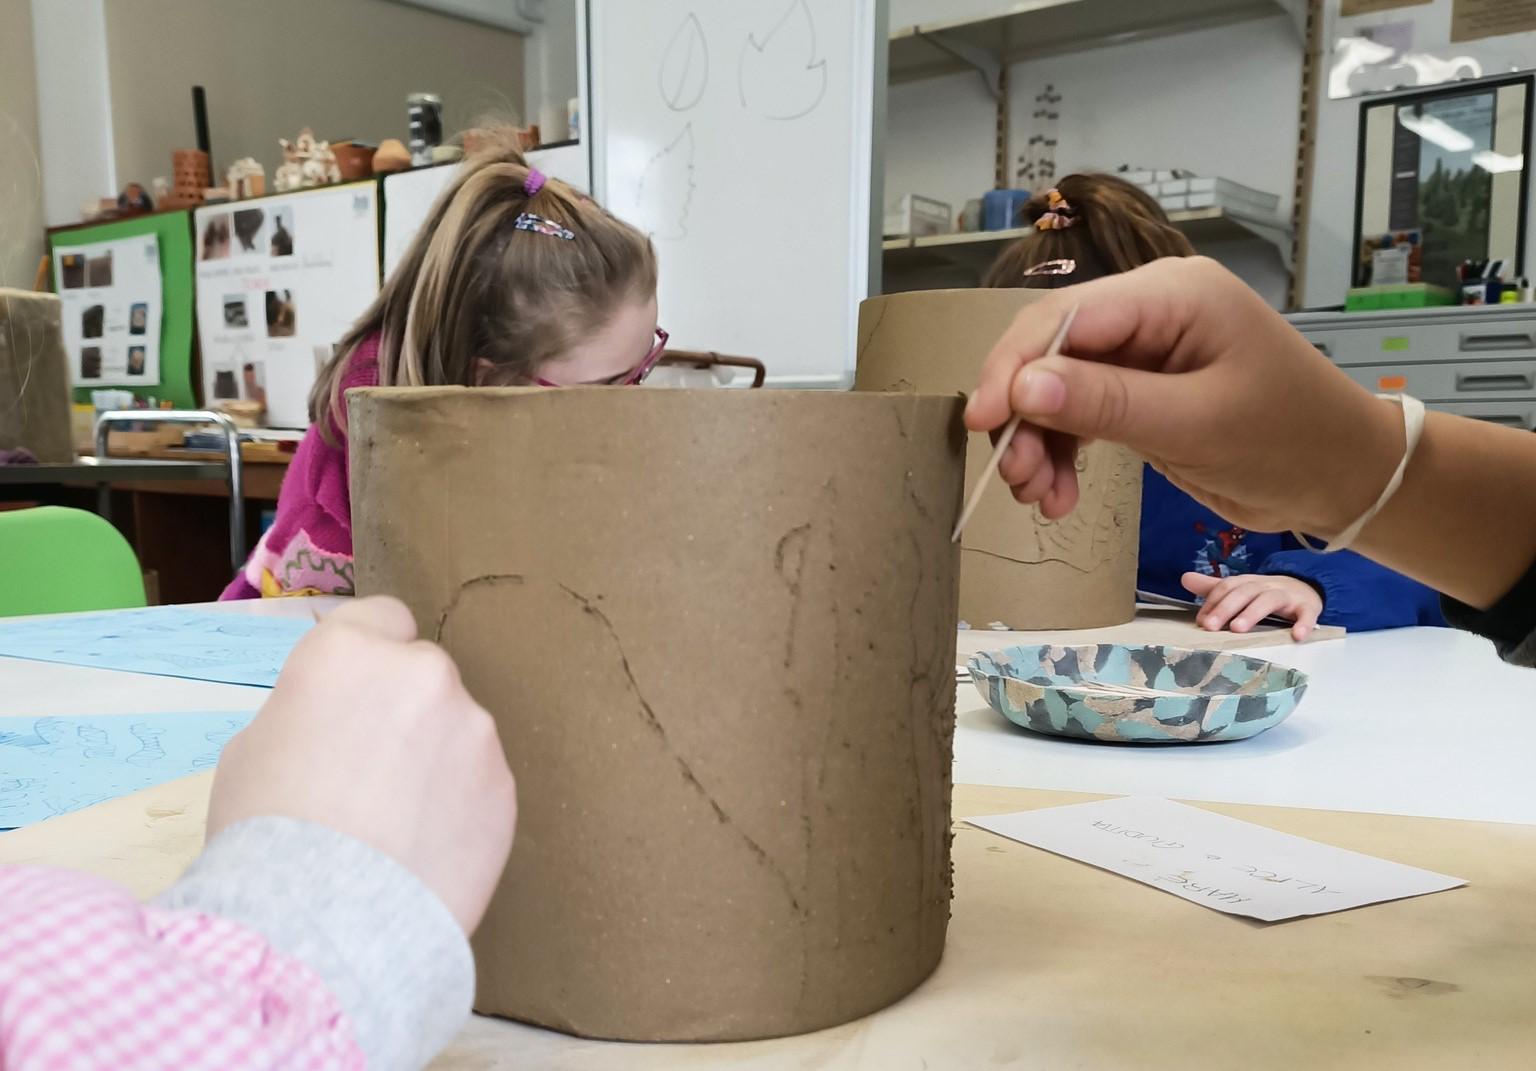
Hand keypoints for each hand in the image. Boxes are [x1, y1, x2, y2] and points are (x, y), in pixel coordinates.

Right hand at [207, 596, 515, 933]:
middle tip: (369, 774)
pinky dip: (459, 806)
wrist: (324, 921)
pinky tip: (423, 851)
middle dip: (405, 711)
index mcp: (351, 652)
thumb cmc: (267, 834)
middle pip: (422, 676)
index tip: (360, 691)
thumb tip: (334, 722)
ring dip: (436, 760)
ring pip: (457, 731)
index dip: (370, 653)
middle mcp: (423, 674)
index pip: (382, 617)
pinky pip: (480, 782)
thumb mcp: (253, 750)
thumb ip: (310, 711)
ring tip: (395, 826)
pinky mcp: (505, 786)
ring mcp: (474, 729)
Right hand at [963, 257, 1404, 536]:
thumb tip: (1021, 388)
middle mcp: (1149, 310)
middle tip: (1014, 478)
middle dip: (1022, 414)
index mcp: (1171, 294)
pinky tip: (1059, 496)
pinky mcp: (1139, 388)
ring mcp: (1143, 350)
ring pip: (1055, 387)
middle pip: (1050, 350)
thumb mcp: (1194, 425)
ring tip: (1042, 500)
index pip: (1066, 317)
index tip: (982, 422)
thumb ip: (1106, 403)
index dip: (1013, 366)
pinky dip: (1060, 454)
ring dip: (1037, 444)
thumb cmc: (1288, 441)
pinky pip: (1077, 412)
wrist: (1342, 478)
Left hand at [1182, 571, 1322, 640]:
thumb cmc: (1265, 592)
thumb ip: (1213, 587)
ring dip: (1253, 613)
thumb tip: (1184, 578)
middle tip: (1210, 627)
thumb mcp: (1241, 588)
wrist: (1306, 586)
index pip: (1226, 587)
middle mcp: (1265, 586)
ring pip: (1269, 600)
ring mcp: (1287, 595)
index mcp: (1247, 582)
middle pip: (1244, 593)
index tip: (1201, 622)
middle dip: (1225, 608)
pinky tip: (1297, 636)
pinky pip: (1307, 614)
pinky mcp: (1308, 606)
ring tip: (1238, 629)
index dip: (1213, 603)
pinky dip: (1303, 623)